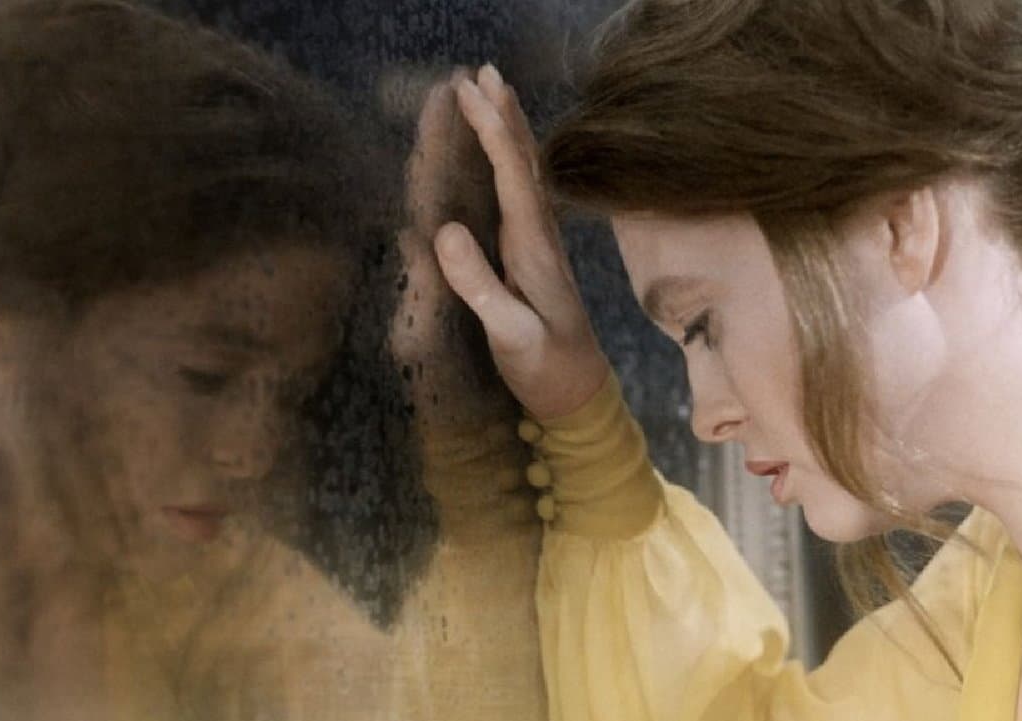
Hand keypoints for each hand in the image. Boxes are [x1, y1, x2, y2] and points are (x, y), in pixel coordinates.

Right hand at [434, 65, 608, 419]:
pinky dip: (509, 159)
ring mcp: (540, 243)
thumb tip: (442, 231)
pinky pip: (520, 191)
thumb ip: (480, 286)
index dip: (492, 131)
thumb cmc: (543, 365)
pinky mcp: (534, 254)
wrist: (579, 390)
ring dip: (509, 129)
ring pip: (526, 172)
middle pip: (523, 162)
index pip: (513, 177)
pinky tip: (504, 150)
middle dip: (502, 114)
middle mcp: (541, 236)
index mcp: (534, 249)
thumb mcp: (509, 334)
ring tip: (493, 90)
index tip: (470, 93)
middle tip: (481, 71)